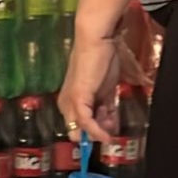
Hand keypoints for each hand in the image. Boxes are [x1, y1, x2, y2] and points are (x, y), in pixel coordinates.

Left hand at [57, 23, 120, 145]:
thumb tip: (108, 124)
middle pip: (79, 133)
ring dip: (100, 129)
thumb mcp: (104, 90)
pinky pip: (86, 123)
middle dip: (97, 132)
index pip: (80, 128)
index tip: (110, 125)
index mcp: (70, 102)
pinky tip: (107, 135)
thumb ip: (104, 107)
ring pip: (83, 131)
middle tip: (111, 120)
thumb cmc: (102, 61)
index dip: (96, 131)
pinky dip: (97, 132)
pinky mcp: (77, 100)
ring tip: (111, 114)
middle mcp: (66, 105)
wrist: (97, 42)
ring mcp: (70, 103)